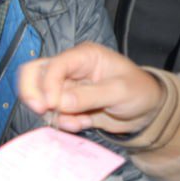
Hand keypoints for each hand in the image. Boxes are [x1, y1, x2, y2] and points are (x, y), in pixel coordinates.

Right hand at [17, 42, 164, 133]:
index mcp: (83, 57)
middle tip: (42, 110)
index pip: (52, 65)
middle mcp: (69, 70)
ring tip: (79, 121)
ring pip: (39, 98)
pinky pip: (51, 115)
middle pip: (33, 75)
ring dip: (54, 114)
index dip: (47, 84)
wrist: (146, 113)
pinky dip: (64, 123)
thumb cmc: (139, 92)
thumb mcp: (120, 91)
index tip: (51, 105)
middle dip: (33, 94)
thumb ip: (90, 96)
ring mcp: (64, 88)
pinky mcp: (65, 106)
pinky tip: (83, 123)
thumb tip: (60, 103)